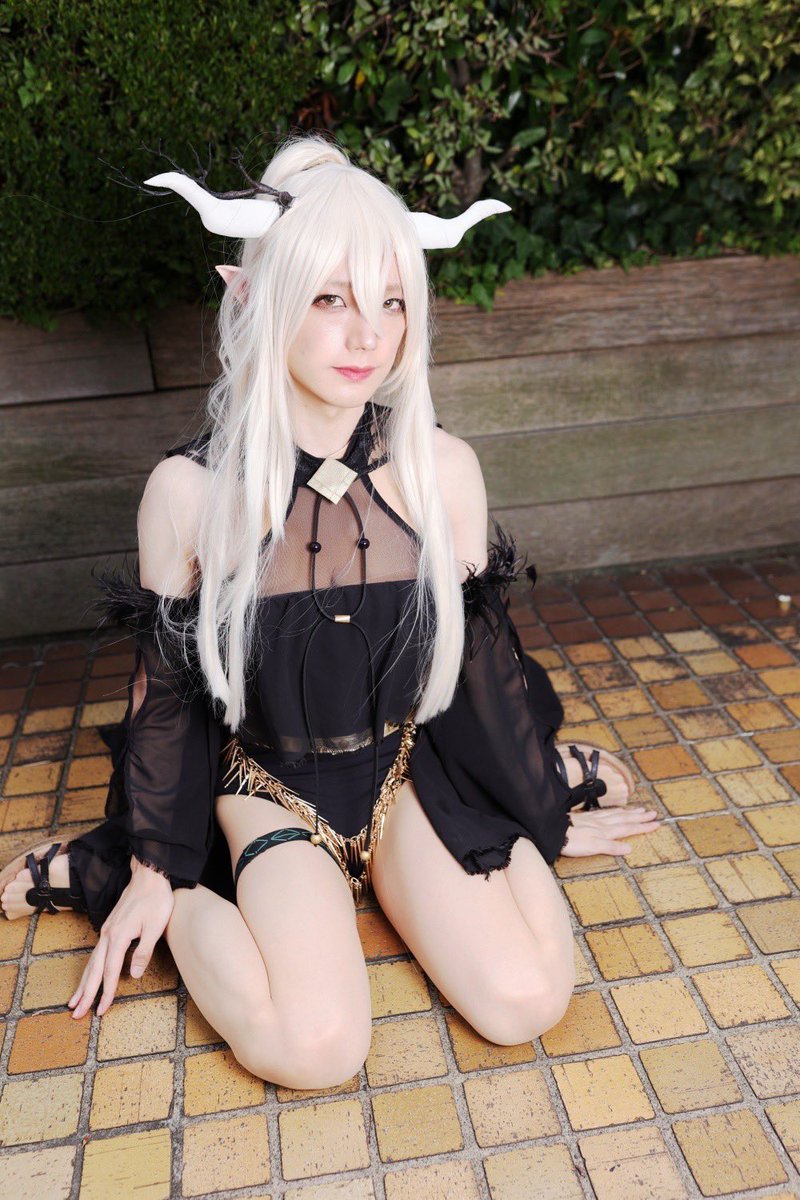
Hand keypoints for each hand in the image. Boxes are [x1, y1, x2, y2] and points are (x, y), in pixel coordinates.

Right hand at [67, 858, 173, 1018]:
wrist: (149, 876)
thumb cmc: (156, 900)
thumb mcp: (155, 926)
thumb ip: (144, 952)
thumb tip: (133, 975)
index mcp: (118, 936)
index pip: (110, 971)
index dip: (106, 993)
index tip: (101, 1011)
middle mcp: (108, 935)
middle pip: (94, 970)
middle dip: (85, 994)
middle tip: (75, 1014)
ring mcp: (107, 931)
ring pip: (91, 962)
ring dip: (83, 983)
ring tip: (74, 1001)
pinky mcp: (110, 928)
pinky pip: (96, 953)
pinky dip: (90, 969)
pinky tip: (88, 977)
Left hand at [560, 806, 661, 856]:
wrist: (554, 831)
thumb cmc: (573, 842)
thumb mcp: (593, 847)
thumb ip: (611, 846)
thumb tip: (629, 848)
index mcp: (606, 831)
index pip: (628, 828)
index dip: (643, 826)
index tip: (656, 823)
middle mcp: (603, 823)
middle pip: (625, 819)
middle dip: (640, 817)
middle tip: (654, 813)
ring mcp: (595, 819)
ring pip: (616, 814)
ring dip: (630, 812)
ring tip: (640, 809)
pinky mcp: (586, 818)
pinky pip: (606, 812)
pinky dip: (615, 811)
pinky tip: (616, 810)